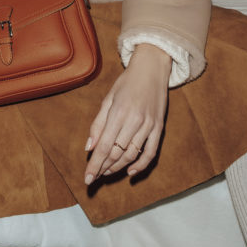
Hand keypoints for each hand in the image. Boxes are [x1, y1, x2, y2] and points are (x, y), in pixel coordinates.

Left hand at [83, 44, 170, 183]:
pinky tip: (130, 172)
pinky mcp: (159, 127)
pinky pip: (151, 152)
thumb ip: (98, 124)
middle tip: (94, 178)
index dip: (95, 164)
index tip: (87, 178)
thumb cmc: (127, 82)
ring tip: (107, 173)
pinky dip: (141, 165)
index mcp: (119, 112)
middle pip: (117, 153)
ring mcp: (149, 125)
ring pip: (132, 155)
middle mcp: (135, 120)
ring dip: (118, 168)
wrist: (152, 68)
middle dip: (104, 168)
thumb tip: (89, 147)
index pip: (104, 146)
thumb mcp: (108, 98)